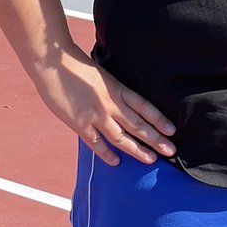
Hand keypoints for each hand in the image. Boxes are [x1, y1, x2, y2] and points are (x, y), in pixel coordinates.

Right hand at [31, 45, 175, 166]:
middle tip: (171, 150)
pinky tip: (117, 162)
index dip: (159, 119)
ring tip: (151, 159)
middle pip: (138, 125)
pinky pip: (97, 143)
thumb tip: (125, 101)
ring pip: (122, 137)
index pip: (145, 107)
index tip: (172, 130)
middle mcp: (111, 104)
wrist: (54, 64)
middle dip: (156, 139)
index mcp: (118, 89)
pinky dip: (107, 154)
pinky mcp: (80, 124)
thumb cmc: (78, 66)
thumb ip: (114, 90)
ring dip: (137, 150)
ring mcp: (96, 115)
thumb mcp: (104, 75)